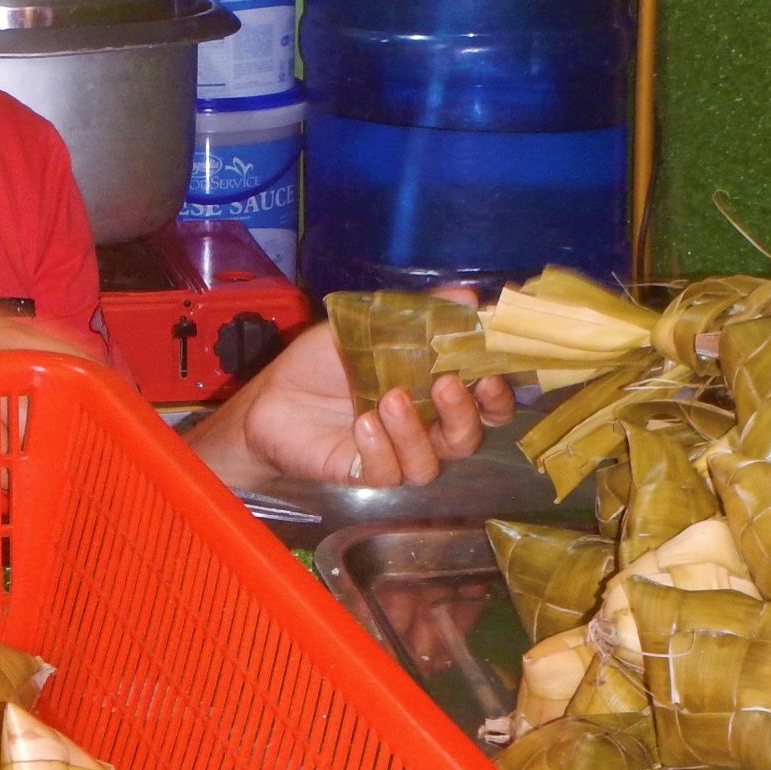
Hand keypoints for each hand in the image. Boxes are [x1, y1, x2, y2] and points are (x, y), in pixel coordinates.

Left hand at [186, 288, 514, 489]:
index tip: (487, 372)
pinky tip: (361, 424)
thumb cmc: (326, 363)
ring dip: (414, 432)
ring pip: (429, 465)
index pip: (487, 407)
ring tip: (388, 399)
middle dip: (464, 414)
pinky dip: (379, 449)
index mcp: (435, 395)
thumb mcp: (372, 327)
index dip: (497, 395)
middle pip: (468, 441)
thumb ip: (422, 315)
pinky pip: (386, 473)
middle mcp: (423, 430)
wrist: (273, 393)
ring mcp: (393, 456)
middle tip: (444, 384)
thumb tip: (468, 295)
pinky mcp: (360, 474)